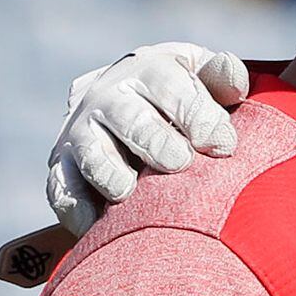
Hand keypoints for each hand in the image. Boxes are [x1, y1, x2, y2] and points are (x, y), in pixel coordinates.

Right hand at [47, 43, 249, 233]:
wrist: (129, 103)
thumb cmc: (181, 96)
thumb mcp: (201, 78)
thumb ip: (220, 79)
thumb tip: (234, 80)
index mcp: (147, 69)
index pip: (169, 86)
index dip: (197, 114)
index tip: (221, 144)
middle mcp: (107, 96)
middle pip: (129, 118)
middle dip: (154, 141)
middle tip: (179, 164)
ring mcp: (81, 132)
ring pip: (91, 152)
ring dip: (109, 173)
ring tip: (128, 193)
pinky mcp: (62, 166)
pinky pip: (61, 187)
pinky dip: (74, 207)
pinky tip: (93, 225)